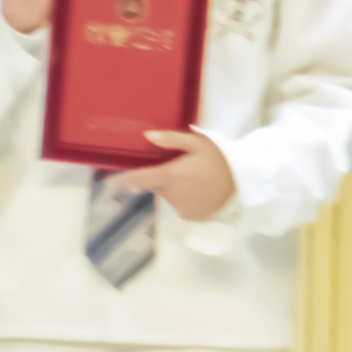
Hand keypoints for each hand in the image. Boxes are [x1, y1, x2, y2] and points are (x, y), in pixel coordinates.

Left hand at [102, 126, 240, 223]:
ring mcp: (180, 207)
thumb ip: (171, 140)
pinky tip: (201, 190)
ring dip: (177, 188)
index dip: (122, 181)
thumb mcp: (198, 142)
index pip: (139, 179)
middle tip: (185, 168)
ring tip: (198, 178)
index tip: (109, 184)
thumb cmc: (220, 158)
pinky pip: (181, 205)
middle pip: (158, 186)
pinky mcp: (191, 216)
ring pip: (170, 195)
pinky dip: (186, 198)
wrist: (243, 181)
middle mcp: (171, 194)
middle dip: (165, 178)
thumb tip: (148, 135)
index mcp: (169, 175)